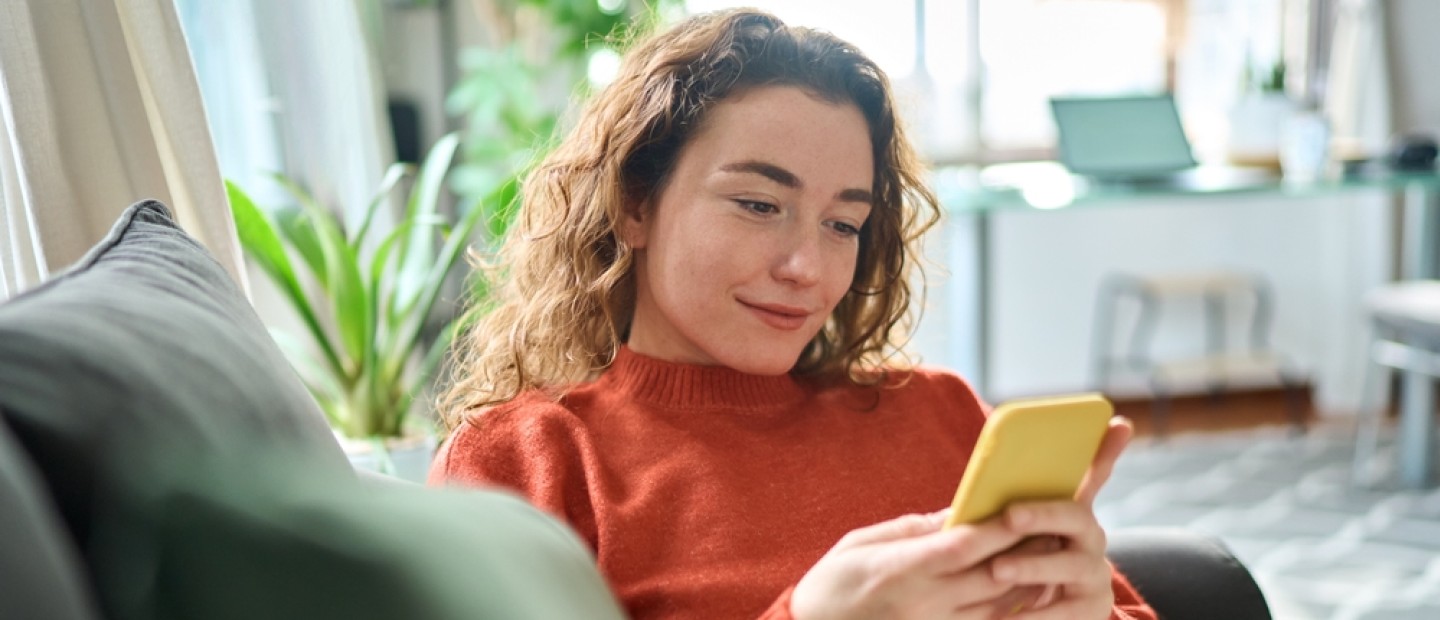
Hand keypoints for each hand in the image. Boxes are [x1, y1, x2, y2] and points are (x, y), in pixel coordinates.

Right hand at [790, 510, 1031, 619]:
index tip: (1023, 505)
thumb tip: (952, 514)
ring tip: (1050, 553)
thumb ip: (910, 529)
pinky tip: (1025, 591)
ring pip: (996, 605)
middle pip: (991, 575)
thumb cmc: (831, 584)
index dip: (998, 527)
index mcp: (902, 570)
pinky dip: (1008, 608)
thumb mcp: (860, 543)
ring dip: (1026, 580)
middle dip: (1025, 549)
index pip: (964, 546)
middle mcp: (924, 602)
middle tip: (1054, 526)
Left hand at [986, 416, 1134, 618]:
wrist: (1026, 614)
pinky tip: (1009, 617)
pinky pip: (1065, 611)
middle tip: (1010, 515)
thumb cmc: (1009, 562)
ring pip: (1069, 564)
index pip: (1092, 474)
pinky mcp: (1092, 608)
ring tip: (997, 570)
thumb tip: (983, 479)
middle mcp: (1089, 537)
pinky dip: (1035, 615)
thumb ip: (1003, 508)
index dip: (1106, 450)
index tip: (1119, 423)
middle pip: (1076, 515)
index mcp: (1069, 512)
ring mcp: (1094, 573)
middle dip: (1043, 513)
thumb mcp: (1004, 533)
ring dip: (1032, 565)